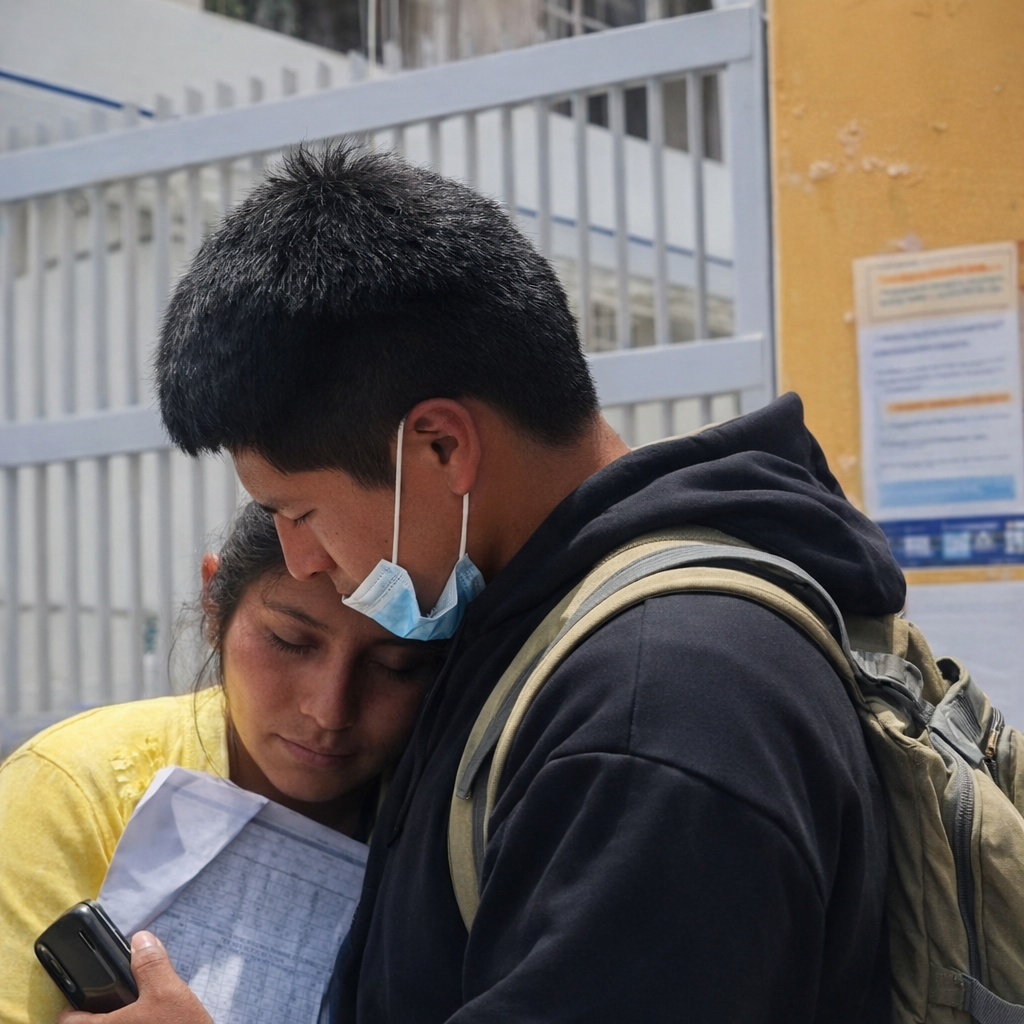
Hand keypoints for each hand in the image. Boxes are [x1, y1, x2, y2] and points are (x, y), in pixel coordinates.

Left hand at [57, 931, 212, 1023]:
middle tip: (105, 1005)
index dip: (70, 1009)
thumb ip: (150, 964)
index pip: (68, 1022)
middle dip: (95, 1017)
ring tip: (129, 1014)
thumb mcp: (166, 990)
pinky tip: (149, 1023)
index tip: (75, 1001)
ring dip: (116, 1022)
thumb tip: (140, 940)